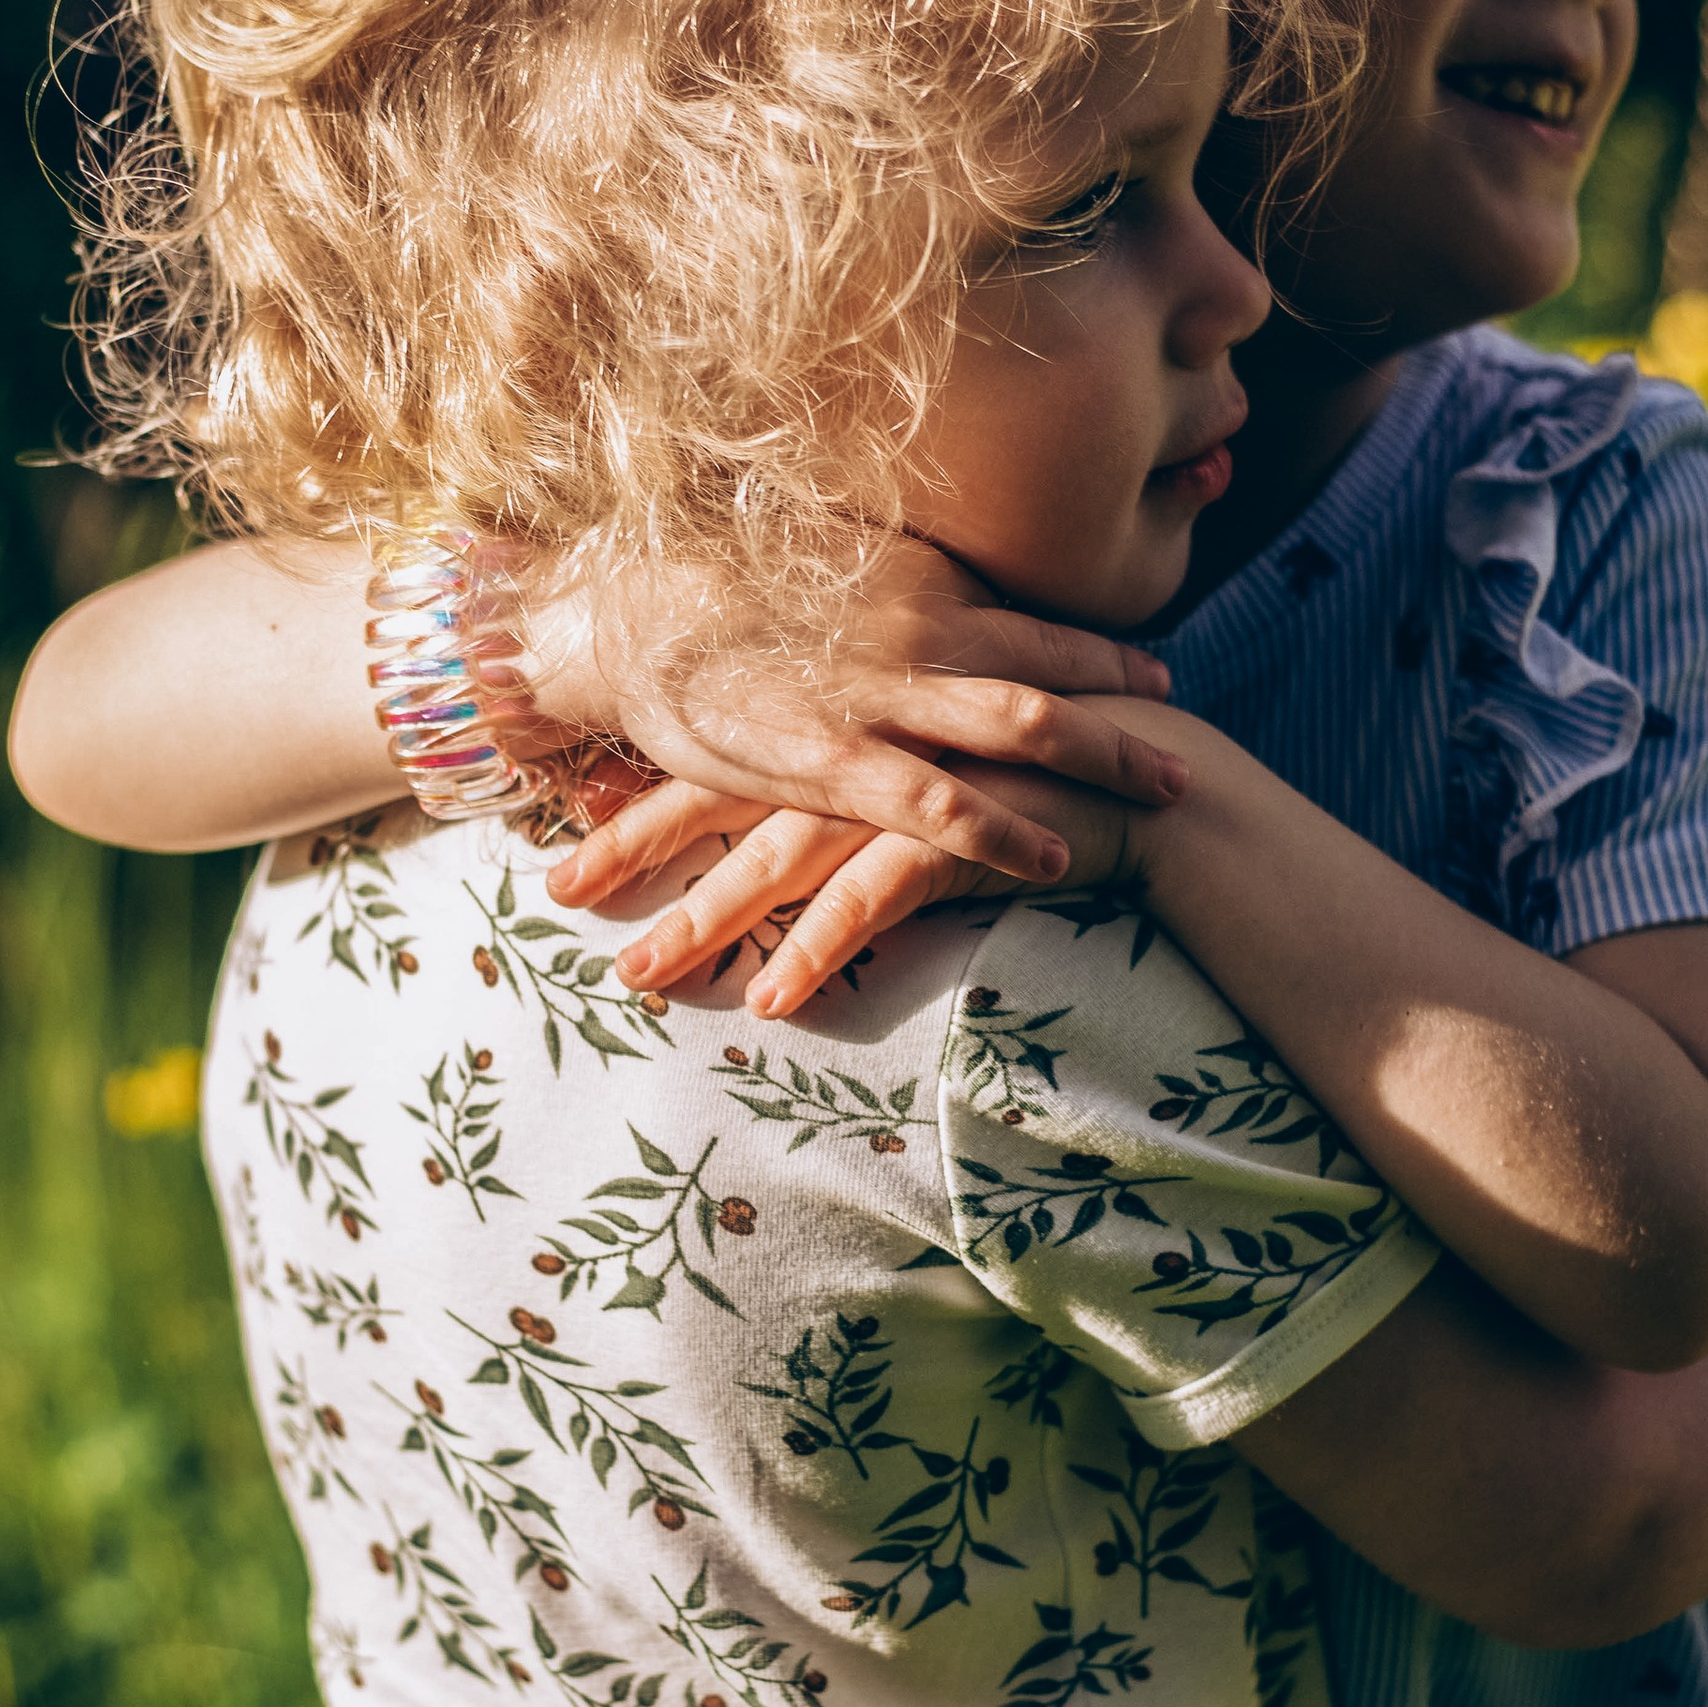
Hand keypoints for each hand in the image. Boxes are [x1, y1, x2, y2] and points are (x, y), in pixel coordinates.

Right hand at [514, 536, 1185, 890]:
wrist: (627, 608)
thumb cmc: (714, 586)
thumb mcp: (821, 567)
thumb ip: (891, 590)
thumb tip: (942, 601)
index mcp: (914, 582)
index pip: (1034, 619)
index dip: (1102, 650)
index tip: (1155, 671)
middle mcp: (916, 631)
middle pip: (1053, 674)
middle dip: (1128, 716)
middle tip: (1187, 750)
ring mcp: (879, 695)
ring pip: (1022, 729)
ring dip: (1102, 767)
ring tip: (1165, 796)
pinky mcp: (832, 759)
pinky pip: (938, 803)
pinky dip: (1006, 831)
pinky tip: (1055, 858)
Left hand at [561, 765, 1151, 1019]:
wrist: (1144, 763)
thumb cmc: (1026, 753)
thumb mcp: (916, 735)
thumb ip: (841, 753)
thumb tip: (764, 797)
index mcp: (836, 705)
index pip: (708, 755)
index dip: (634, 806)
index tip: (565, 855)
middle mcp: (858, 736)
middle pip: (723, 798)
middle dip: (637, 855)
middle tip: (562, 903)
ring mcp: (905, 781)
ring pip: (781, 853)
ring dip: (706, 919)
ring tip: (644, 979)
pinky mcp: (961, 829)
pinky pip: (871, 895)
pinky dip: (819, 948)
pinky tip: (773, 1000)